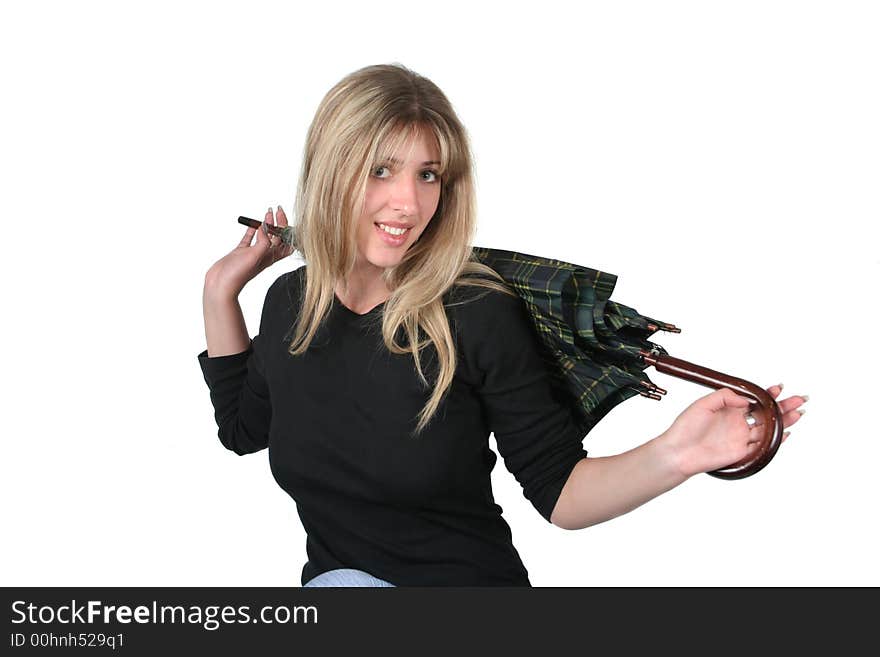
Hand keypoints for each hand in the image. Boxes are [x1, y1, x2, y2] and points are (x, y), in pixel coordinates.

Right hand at [204, 206, 293, 299]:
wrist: (220, 285)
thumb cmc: (238, 275)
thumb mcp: (255, 257)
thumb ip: (263, 242)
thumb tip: (265, 228)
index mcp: (271, 257)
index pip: (286, 242)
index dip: (287, 229)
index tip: (283, 216)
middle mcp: (264, 255)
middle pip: (277, 237)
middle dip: (279, 223)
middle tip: (277, 210)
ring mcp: (252, 253)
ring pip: (263, 236)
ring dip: (267, 224)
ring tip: (267, 212)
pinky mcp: (240, 252)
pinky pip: (249, 238)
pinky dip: (252, 229)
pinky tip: (253, 223)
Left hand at [661, 384, 807, 477]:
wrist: (678, 452)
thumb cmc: (685, 427)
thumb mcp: (703, 404)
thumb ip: (725, 397)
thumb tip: (746, 399)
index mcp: (729, 409)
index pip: (754, 400)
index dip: (768, 394)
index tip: (778, 388)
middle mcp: (738, 422)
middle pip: (766, 413)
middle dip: (784, 406)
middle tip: (800, 399)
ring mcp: (741, 437)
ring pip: (769, 428)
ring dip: (785, 421)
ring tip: (799, 413)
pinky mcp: (741, 452)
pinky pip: (763, 446)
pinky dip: (776, 440)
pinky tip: (787, 433)